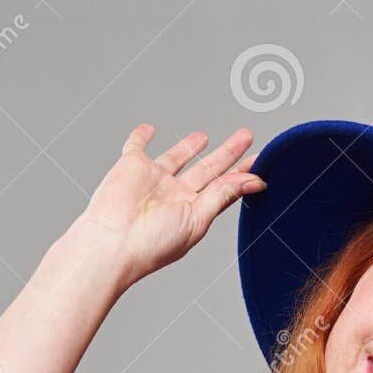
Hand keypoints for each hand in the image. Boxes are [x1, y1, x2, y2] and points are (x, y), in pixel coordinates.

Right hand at [71, 123, 265, 286]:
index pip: (224, 187)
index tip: (260, 163)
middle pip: (207, 169)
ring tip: (203, 136)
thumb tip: (256, 180)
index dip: (242, 174)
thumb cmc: (152, 243)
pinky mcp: (131, 166)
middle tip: (246, 136)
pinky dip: (140, 137)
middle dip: (227, 153)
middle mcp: (175, 195)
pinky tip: (148, 129)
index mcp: (193, 210)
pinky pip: (136, 147)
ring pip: (176, 157)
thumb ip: (223, 195)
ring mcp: (153, 180)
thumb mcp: (197, 218)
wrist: (112, 242)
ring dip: (189, 146)